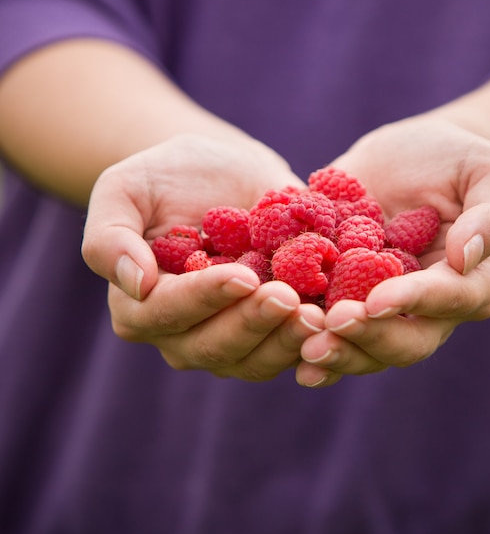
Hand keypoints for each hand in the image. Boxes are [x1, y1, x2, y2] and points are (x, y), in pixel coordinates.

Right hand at [82, 133, 324, 379]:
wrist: (226, 173)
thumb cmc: (170, 175)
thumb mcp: (126, 187)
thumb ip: (110, 235)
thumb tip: (137, 283)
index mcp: (141, 304)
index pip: (166, 312)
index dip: (204, 298)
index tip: (242, 276)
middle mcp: (183, 333)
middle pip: (212, 346)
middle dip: (251, 324)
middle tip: (288, 298)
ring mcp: (230, 338)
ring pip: (254, 360)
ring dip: (286, 343)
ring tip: (318, 315)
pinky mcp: (270, 332)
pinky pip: (289, 352)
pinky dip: (313, 345)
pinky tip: (335, 324)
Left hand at [295, 118, 489, 386]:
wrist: (408, 157)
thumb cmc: (456, 159)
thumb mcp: (487, 170)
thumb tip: (464, 257)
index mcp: (468, 284)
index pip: (445, 300)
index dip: (411, 302)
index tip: (375, 300)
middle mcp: (426, 309)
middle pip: (404, 342)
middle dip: (367, 339)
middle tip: (330, 328)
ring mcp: (382, 307)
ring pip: (363, 347)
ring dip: (334, 351)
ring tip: (300, 347)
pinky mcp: (344, 296)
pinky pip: (327, 325)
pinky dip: (302, 336)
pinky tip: (274, 334)